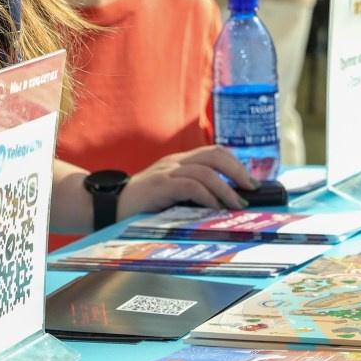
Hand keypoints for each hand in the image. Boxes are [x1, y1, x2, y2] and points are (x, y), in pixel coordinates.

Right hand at [123, 145, 256, 212]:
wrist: (109, 207)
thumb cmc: (143, 205)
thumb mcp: (172, 194)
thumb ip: (193, 193)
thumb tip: (226, 205)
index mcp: (180, 161)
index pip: (214, 152)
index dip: (236, 164)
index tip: (250, 182)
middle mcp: (175, 161)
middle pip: (215, 155)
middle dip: (238, 170)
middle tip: (251, 189)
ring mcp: (166, 172)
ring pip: (205, 171)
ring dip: (226, 188)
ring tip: (236, 204)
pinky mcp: (159, 186)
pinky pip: (189, 186)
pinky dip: (207, 196)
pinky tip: (215, 208)